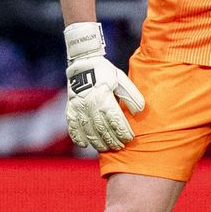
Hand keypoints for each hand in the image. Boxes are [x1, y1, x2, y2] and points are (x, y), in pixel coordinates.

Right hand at [63, 23, 144, 152]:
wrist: (83, 62)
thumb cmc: (105, 72)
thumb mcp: (121, 79)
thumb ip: (131, 96)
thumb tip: (140, 111)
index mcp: (104, 98)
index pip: (115, 121)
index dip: (123, 132)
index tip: (130, 139)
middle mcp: (90, 105)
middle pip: (102, 129)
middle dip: (112, 140)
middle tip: (120, 147)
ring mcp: (79, 108)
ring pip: (88, 131)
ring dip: (98, 142)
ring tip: (107, 148)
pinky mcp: (70, 109)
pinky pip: (72, 127)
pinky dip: (78, 137)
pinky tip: (85, 145)